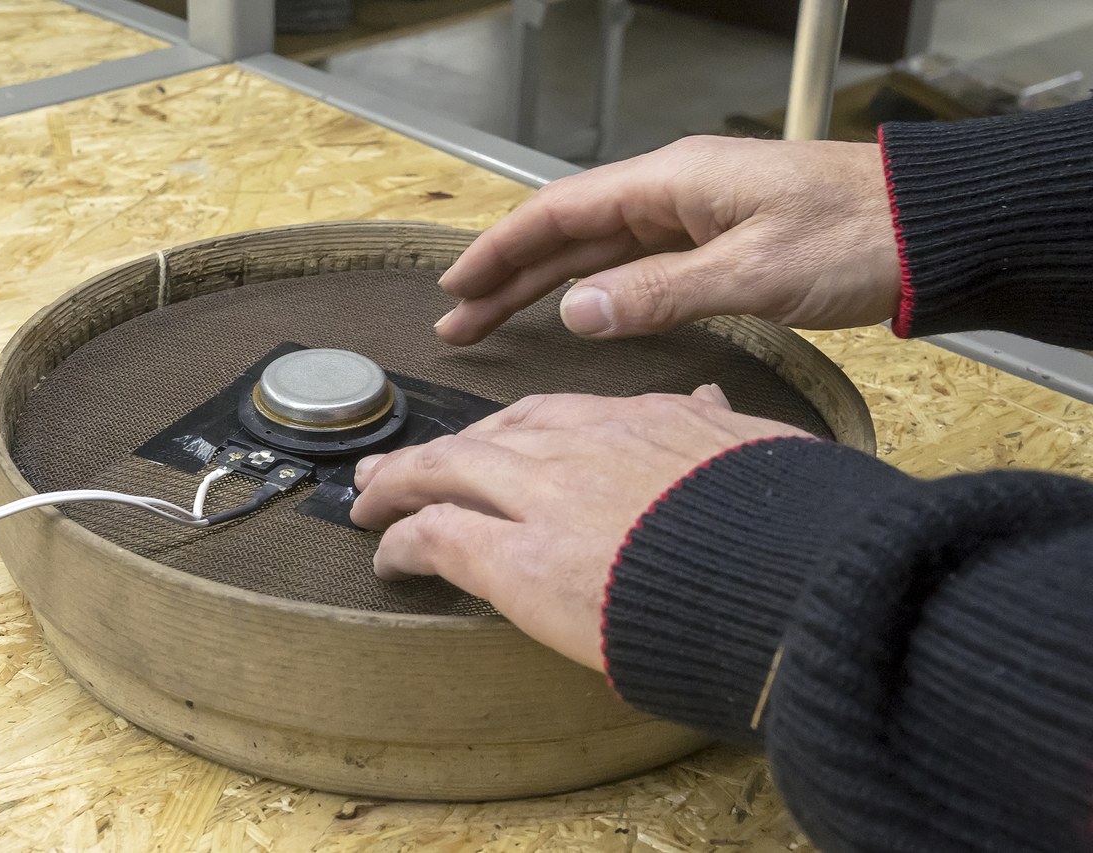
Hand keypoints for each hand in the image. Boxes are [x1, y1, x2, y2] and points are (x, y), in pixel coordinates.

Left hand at [350, 386, 811, 669]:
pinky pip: (436, 536)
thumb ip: (720, 425)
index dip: (507, 432)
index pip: (552, 415)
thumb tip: (709, 397)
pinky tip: (386, 558)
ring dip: (398, 484)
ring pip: (445, 469)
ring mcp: (546, 497)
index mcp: (642, 421)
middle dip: (437, 450)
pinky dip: (402, 542)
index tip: (488, 446)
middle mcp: (582, 445)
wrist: (795, 582)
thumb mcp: (763, 450)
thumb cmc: (795, 528)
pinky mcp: (520, 558)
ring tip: (369, 501)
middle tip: (400, 466)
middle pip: (486, 435)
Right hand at [435, 136, 901, 344]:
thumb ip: (659, 292)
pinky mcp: (715, 247)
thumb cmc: (853, 236)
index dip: (501, 250)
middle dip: (507, 278)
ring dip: (542, 288)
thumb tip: (575, 312)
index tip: (457, 285)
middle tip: (458, 321)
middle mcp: (671, 194)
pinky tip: (571, 313)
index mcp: (670, 182)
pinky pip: (634, 268)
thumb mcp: (753, 271)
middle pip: (567, 235)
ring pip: (595, 253)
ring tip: (491, 322)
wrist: (927, 231)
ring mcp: (692, 220)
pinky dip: (593, 292)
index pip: (559, 212)